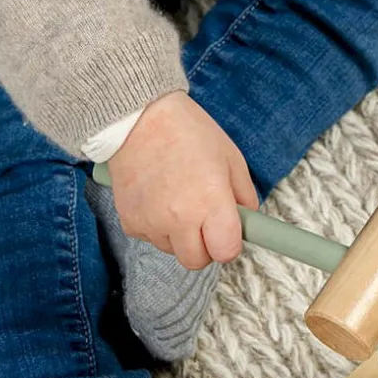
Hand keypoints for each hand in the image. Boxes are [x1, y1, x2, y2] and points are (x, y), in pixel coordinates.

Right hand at [107, 91, 258, 269]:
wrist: (137, 117)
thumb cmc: (187, 132)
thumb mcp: (230, 158)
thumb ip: (244, 196)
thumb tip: (247, 222)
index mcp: (210, 203)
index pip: (226, 252)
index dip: (229, 244)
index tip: (226, 232)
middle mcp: (180, 219)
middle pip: (197, 261)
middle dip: (204, 246)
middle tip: (203, 219)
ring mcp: (152, 223)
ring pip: (172, 250)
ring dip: (178, 235)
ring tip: (175, 199)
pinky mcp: (130, 222)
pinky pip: (151, 238)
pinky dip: (156, 225)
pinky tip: (157, 197)